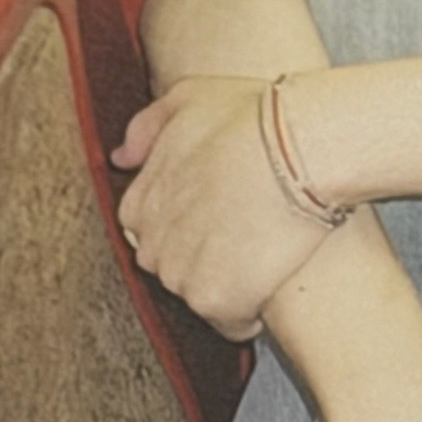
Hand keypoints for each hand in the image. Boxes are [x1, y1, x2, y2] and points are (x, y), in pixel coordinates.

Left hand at [111, 76, 328, 338]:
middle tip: (246, 235)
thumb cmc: (251, 118)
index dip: (191, 225)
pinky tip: (270, 286)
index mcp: (139, 204)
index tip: (220, 216)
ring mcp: (182, 277)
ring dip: (228, 284)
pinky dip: (249, 314)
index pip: (154, 232)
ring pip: (201, 295)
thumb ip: (147, 128)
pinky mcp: (218, 302)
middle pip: (175, 266)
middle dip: (205, 257)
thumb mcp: (189, 98)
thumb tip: (121, 158)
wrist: (300, 148)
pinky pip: (232, 323)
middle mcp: (152, 245)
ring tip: (263, 256)